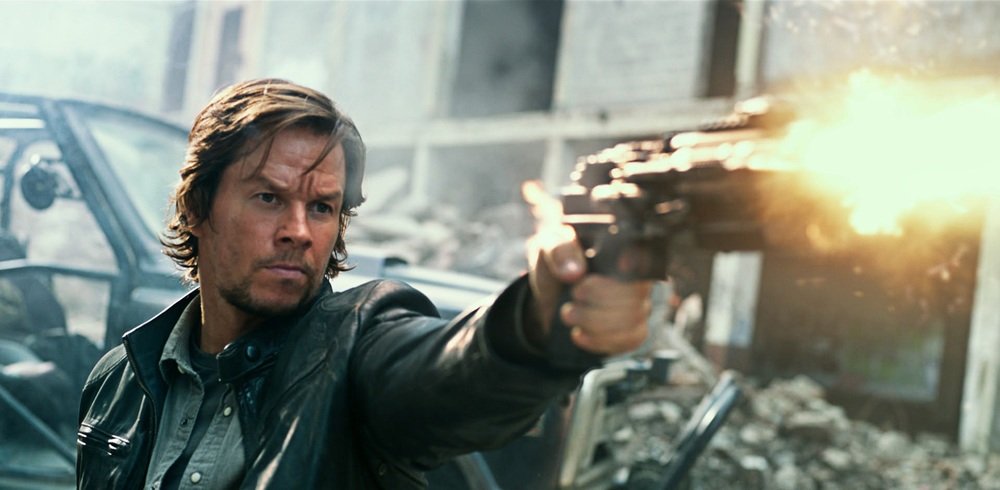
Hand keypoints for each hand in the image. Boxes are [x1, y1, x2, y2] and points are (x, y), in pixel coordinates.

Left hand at [527, 224, 652, 355]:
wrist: (548, 294)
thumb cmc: (555, 263)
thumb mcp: (549, 246)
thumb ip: (560, 251)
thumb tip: (575, 272)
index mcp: (623, 247)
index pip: (644, 258)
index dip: (636, 265)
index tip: (618, 267)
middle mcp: (638, 275)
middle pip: (636, 296)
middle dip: (598, 300)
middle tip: (574, 295)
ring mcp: (639, 303)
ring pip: (633, 320)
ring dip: (594, 323)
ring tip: (569, 314)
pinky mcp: (633, 328)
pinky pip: (632, 339)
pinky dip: (600, 341)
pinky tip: (579, 334)